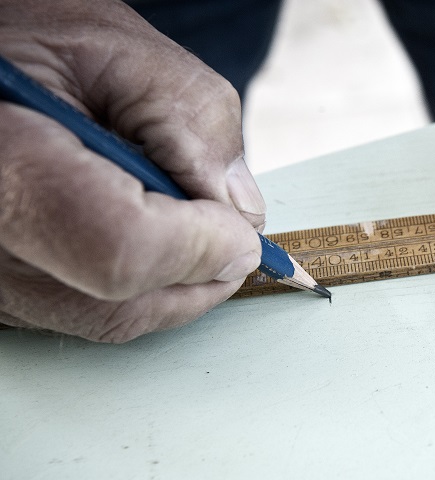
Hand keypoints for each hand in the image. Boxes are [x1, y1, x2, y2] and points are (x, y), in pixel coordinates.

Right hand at [0, 0, 266, 341]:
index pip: (123, 248)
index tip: (241, 229)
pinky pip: (87, 313)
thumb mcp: (121, 53)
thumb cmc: (28, 38)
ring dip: (177, 280)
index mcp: (8, 164)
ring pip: (111, 317)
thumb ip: (194, 124)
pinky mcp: (1, 295)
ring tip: (187, 221)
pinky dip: (141, 286)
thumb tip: (241, 215)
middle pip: (122, 299)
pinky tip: (149, 236)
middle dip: (201, 267)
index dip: (201, 246)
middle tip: (227, 227)